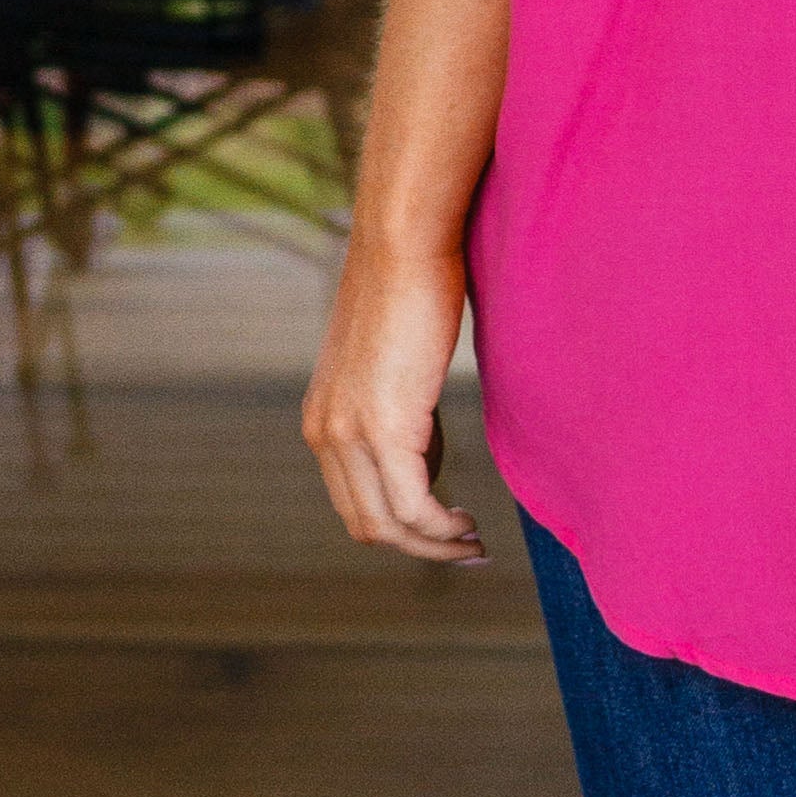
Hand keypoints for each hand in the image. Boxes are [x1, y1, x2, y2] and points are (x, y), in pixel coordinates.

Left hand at [301, 231, 485, 560]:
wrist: (401, 245)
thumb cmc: (408, 289)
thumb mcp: (394, 365)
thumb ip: (401, 414)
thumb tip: (426, 455)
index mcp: (322, 421)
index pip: (353, 503)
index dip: (400, 530)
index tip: (446, 534)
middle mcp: (325, 433)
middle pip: (366, 524)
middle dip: (419, 548)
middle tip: (467, 551)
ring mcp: (349, 433)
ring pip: (388, 525)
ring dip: (434, 545)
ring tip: (473, 542)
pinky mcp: (384, 428)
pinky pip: (413, 506)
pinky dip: (441, 527)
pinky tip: (466, 522)